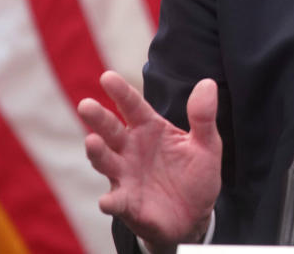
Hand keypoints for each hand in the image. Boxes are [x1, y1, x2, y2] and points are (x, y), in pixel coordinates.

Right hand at [77, 71, 221, 251]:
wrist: (194, 215)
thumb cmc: (196, 174)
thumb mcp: (207, 144)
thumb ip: (203, 116)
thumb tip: (207, 83)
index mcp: (150, 128)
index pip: (133, 106)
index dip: (121, 92)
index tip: (107, 77)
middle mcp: (131, 148)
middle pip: (111, 130)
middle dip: (98, 118)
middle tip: (86, 104)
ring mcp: (125, 175)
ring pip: (106, 161)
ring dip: (98, 153)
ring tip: (92, 141)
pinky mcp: (127, 202)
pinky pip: (116, 201)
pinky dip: (111, 200)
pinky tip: (108, 200)